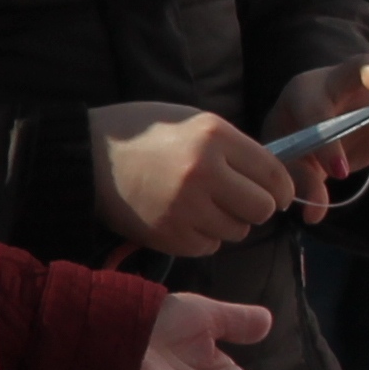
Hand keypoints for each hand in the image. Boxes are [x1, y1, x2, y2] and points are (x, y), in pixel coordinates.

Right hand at [90, 101, 294, 255]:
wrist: (85, 155)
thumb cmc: (143, 134)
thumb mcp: (192, 123)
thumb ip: (233, 148)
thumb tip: (272, 178)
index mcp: (214, 137)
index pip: (273, 174)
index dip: (283, 189)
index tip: (279, 194)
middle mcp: (204, 172)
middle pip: (262, 209)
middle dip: (256, 207)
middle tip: (239, 200)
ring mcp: (185, 207)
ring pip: (237, 231)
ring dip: (228, 222)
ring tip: (203, 205)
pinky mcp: (167, 235)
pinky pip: (208, 246)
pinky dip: (203, 237)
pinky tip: (184, 218)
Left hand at [264, 39, 368, 219]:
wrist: (312, 123)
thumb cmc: (297, 146)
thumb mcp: (293, 168)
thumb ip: (305, 185)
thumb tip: (316, 213)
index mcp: (303, 98)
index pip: (315, 115)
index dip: (326, 145)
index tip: (339, 172)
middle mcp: (336, 80)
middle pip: (355, 68)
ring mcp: (368, 79)